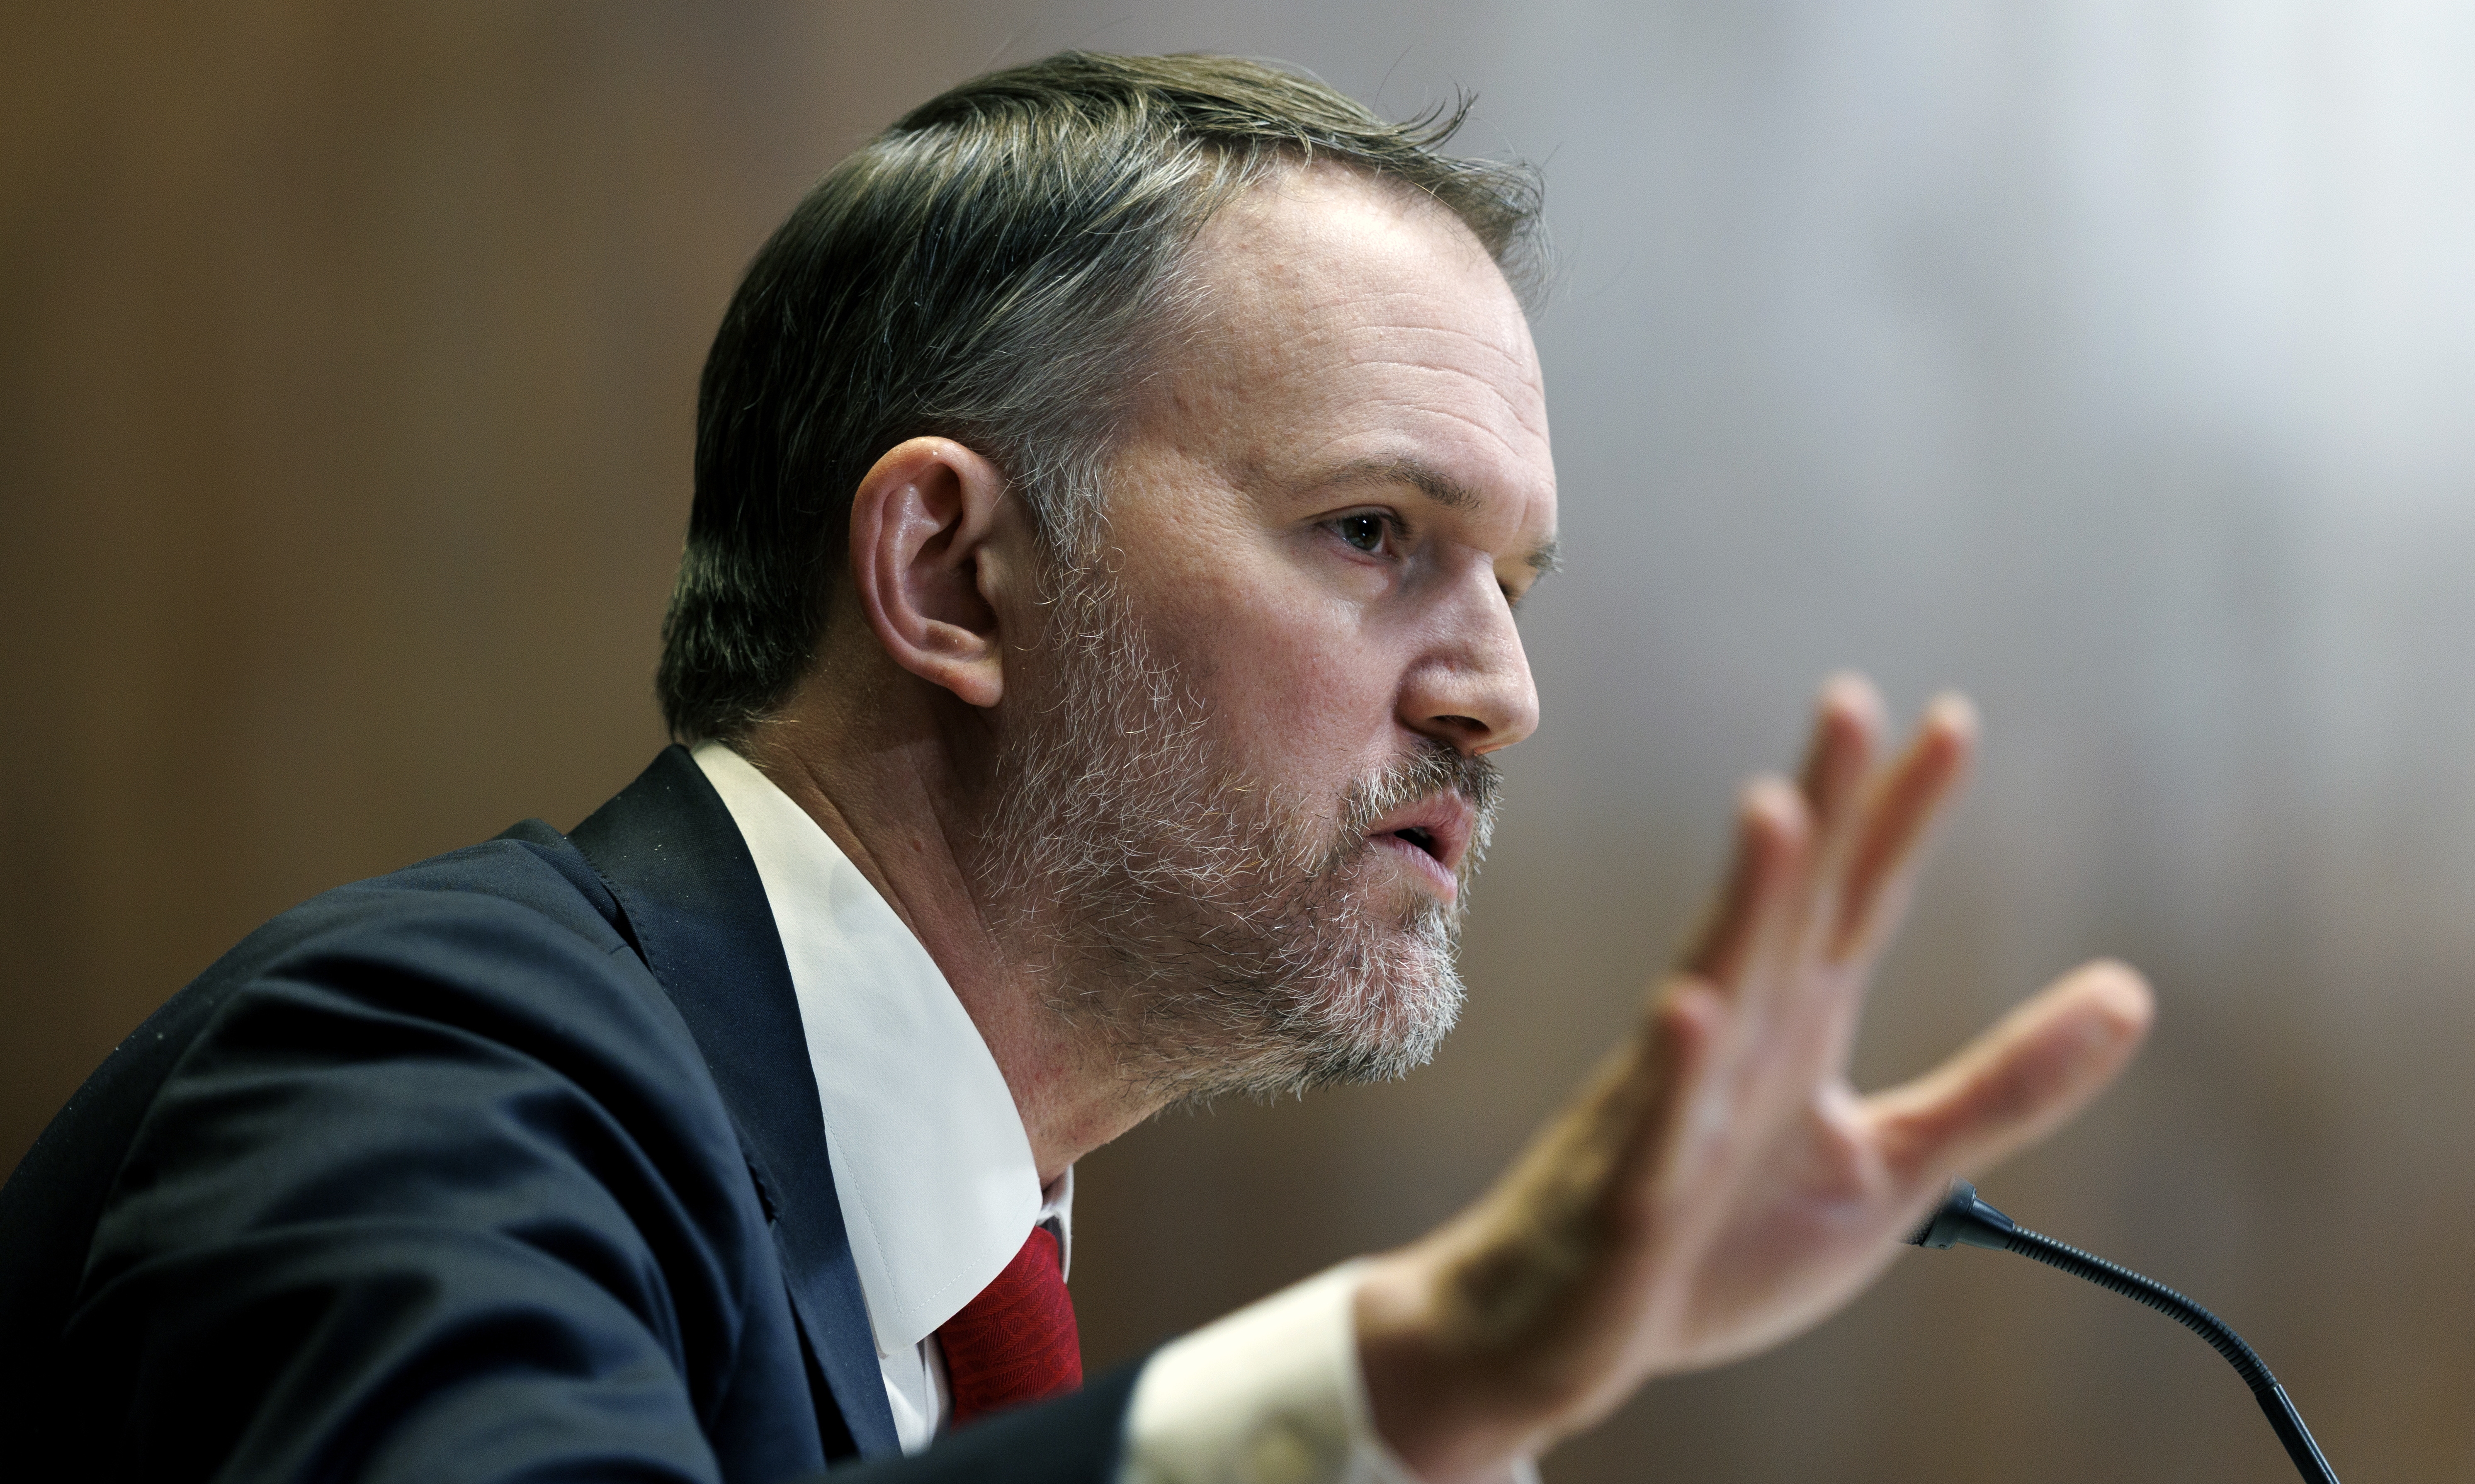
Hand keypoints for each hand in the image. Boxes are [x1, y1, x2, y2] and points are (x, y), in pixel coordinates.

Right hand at [1353, 676, 2153, 1481]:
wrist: (1563, 1337)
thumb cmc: (1714, 1244)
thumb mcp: (1891, 1167)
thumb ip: (2003, 1085)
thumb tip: (2131, 992)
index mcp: (1795, 1026)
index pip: (1860, 900)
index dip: (1902, 815)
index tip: (1952, 723)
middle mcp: (1734, 1040)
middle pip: (1785, 908)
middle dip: (1818, 807)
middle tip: (1848, 700)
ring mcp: (1676, 1108)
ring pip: (1714, 986)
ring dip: (1746, 902)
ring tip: (1778, 813)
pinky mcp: (1635, 1193)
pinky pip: (1657, 1126)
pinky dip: (1676, 1072)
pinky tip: (1690, 1009)